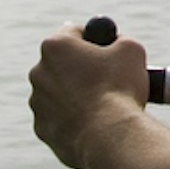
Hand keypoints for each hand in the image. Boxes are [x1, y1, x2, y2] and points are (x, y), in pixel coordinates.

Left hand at [27, 20, 149, 168]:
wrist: (110, 136)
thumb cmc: (120, 89)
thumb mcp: (132, 50)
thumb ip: (120, 40)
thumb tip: (117, 44)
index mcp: (56, 46)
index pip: (75, 32)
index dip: (96, 40)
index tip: (109, 50)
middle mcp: (39, 71)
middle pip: (63, 63)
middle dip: (82, 69)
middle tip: (108, 79)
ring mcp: (38, 102)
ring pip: (59, 93)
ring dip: (76, 95)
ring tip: (103, 105)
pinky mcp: (42, 128)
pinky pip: (59, 119)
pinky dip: (73, 120)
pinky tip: (94, 124)